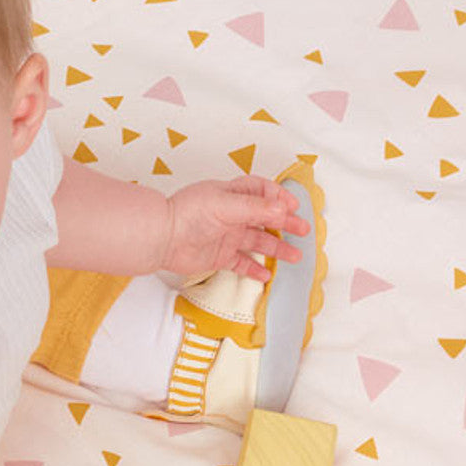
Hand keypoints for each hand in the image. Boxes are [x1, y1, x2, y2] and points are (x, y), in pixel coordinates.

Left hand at [160, 175, 310, 282]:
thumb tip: (282, 210)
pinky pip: (241, 263)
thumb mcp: (225, 205)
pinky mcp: (218, 256)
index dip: (279, 196)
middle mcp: (230, 215)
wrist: (161, 239)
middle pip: (265, 217)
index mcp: (231, 195)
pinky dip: (254, 269)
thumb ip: (255, 208)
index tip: (294, 206)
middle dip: (285, 223)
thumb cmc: (187, 215)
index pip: (261, 190)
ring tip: (295, 256)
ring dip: (277, 248)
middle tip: (303, 230)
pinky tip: (267, 275)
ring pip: (257, 241)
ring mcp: (225, 236)